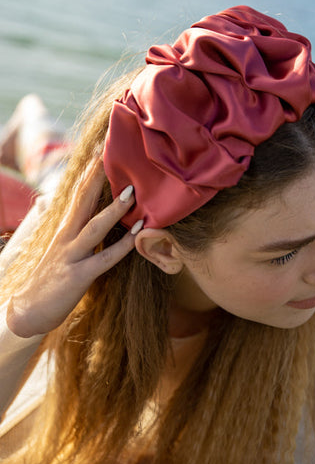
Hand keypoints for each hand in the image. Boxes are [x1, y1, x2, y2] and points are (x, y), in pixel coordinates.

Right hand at [6, 159, 141, 337]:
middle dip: (97, 178)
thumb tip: (63, 205)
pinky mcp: (78, 276)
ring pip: (95, 227)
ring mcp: (72, 255)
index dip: (90, 173)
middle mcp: (67, 237)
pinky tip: (138, 234)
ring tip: (132, 192)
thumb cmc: (48, 278)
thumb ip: (68, 227)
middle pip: (83, 201)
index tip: (101, 151)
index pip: (78, 195)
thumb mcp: (58, 247)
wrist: (27, 311)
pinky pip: (105, 259)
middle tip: (110, 153)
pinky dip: (123, 246)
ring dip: (114, 210)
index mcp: (65, 229)